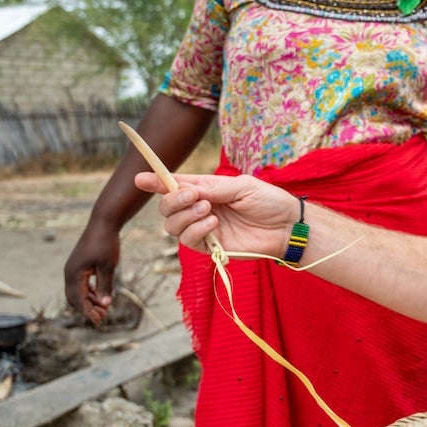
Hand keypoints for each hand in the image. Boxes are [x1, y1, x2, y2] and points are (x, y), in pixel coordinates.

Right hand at [63, 223, 119, 323]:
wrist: (103, 223)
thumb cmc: (106, 243)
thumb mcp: (108, 266)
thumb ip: (105, 285)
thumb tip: (105, 304)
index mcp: (74, 274)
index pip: (78, 299)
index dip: (88, 311)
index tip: (98, 321)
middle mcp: (69, 273)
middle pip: (74, 298)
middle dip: (87, 308)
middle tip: (103, 317)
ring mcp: (73, 269)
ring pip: (77, 292)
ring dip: (89, 301)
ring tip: (104, 309)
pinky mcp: (79, 265)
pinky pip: (81, 284)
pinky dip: (90, 292)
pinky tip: (100, 296)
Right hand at [134, 171, 293, 256]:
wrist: (287, 227)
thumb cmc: (269, 202)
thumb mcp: (242, 186)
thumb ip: (213, 188)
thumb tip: (187, 188)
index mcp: (207, 189)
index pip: (176, 185)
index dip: (156, 182)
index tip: (139, 179)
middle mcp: (200, 208)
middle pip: (167, 207)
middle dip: (173, 200)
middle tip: (194, 196)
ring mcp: (203, 228)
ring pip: (172, 225)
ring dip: (186, 216)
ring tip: (210, 210)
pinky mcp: (210, 247)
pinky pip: (187, 241)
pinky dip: (195, 230)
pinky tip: (213, 224)